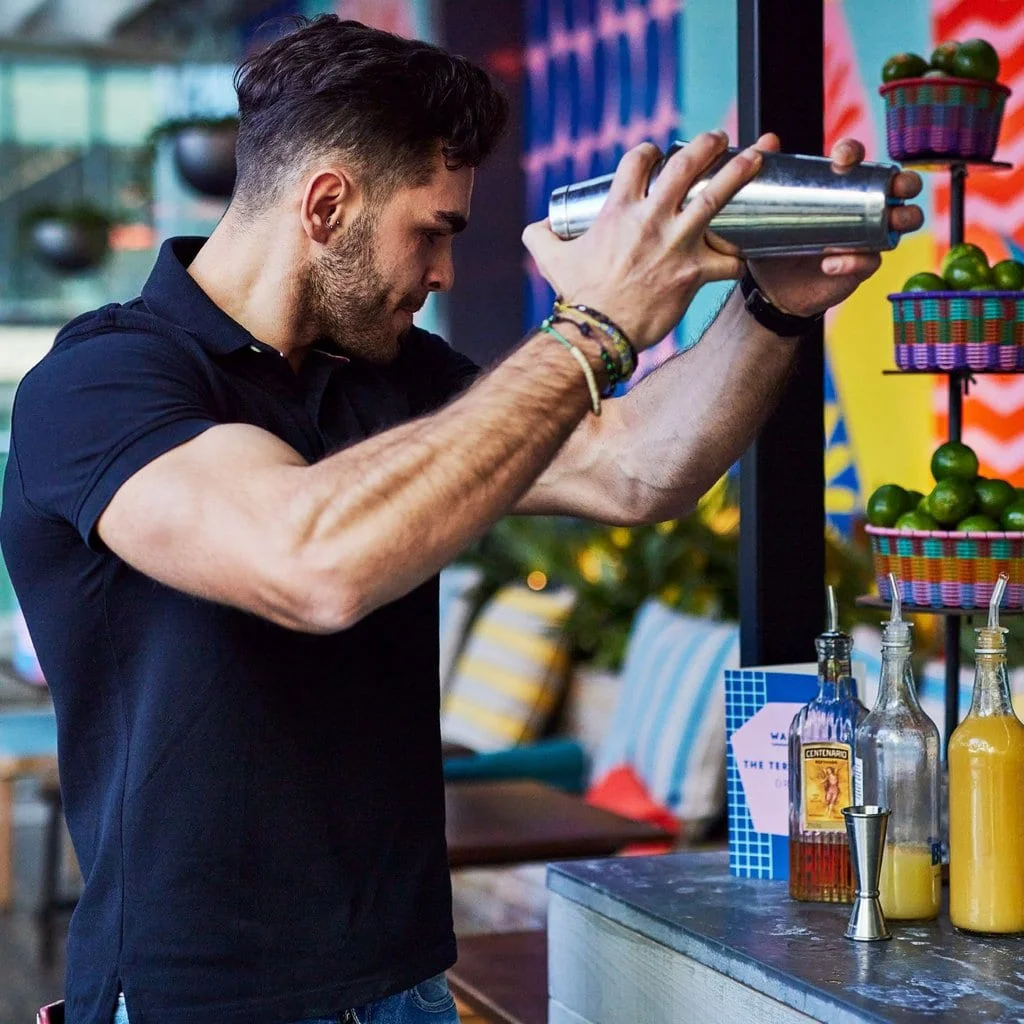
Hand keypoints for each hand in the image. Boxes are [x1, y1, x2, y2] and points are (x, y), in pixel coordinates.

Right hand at [522, 132, 762, 349]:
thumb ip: (541, 236)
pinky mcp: (694, 273)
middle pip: (685, 165)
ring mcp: (676, 244)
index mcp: (618, 210)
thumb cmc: (577, 296)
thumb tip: (538, 227)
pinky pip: (728, 262)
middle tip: (717, 138)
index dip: (649, 151)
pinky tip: (744, 255)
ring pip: (715, 197)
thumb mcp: (551, 259)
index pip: (639, 161)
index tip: (657, 153)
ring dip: (739, 171)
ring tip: (755, 156)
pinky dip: (737, 259)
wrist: (598, 332)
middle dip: (706, 144)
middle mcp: (651, 220)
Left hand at [744, 135, 923, 317]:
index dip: (855, 152)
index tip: (842, 158)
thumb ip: (765, 174)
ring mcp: (867, 236)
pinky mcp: (861, 265)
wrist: (771, 284)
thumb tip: (768, 141)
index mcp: (842, 186)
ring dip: (900, 220)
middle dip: (904, 182)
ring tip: (880, 225)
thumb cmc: (775, 240)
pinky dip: (854, 261)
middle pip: (900, 186)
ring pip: (902, 221)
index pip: (858, 159)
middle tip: (893, 187)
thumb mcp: (766, 209)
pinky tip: (830, 264)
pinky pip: (870, 261)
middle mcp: (864, 207)